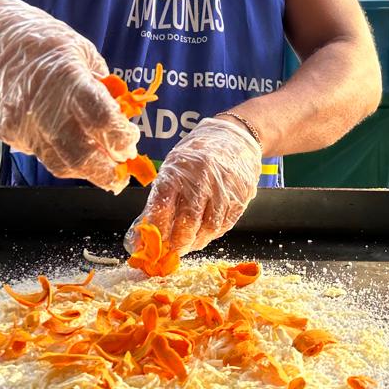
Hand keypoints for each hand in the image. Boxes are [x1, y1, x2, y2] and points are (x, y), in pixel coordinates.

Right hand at [0, 0, 139, 191]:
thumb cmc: (35, 38)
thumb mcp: (79, 49)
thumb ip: (99, 83)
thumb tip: (118, 112)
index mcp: (68, 79)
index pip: (101, 120)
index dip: (120, 138)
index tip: (130, 142)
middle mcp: (43, 108)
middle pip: (81, 156)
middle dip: (106, 172)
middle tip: (120, 173)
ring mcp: (23, 125)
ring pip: (60, 164)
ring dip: (85, 170)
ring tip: (101, 167)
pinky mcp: (8, 133)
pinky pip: (41, 153)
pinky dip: (60, 154)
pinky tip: (69, 144)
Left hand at [125, 117, 262, 254]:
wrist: (233, 137)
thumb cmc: (197, 155)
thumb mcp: (174, 167)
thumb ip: (162, 196)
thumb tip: (147, 231)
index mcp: (178, 170)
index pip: (162, 207)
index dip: (157, 231)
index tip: (153, 245)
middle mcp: (201, 178)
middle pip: (188, 223)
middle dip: (179, 243)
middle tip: (173, 251)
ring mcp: (223, 188)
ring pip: (209, 228)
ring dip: (197, 241)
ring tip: (189, 243)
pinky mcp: (241, 196)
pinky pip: (225, 224)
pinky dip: (213, 234)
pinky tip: (206, 233)